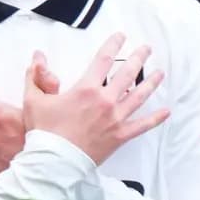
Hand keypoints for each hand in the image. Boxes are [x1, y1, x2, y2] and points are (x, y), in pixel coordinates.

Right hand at [22, 33, 169, 164]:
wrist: (54, 162)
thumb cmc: (44, 131)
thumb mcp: (33, 100)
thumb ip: (35, 76)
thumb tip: (37, 56)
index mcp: (86, 89)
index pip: (104, 59)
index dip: (114, 45)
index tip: (121, 36)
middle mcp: (105, 100)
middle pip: (127, 74)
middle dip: (139, 58)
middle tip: (146, 49)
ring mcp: (116, 118)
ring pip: (139, 96)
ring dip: (151, 82)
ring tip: (160, 72)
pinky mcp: (120, 135)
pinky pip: (143, 125)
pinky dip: (156, 118)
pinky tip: (166, 111)